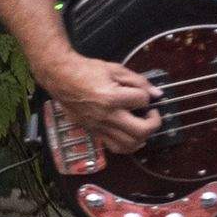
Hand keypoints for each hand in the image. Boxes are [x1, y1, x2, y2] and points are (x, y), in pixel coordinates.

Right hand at [42, 51, 160, 152]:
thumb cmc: (86, 70)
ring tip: (142, 125)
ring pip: (130, 144)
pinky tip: (132, 136)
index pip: (142, 100)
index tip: (141, 92)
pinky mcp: (93, 132)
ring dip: (143, 136)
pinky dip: (128, 145)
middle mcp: (106, 115)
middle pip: (141, 130)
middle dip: (153, 122)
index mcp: (111, 97)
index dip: (146, 95)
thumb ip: (139, 81)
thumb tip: (157, 94)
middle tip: (151, 113)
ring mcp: (99, 126)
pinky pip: (115, 147)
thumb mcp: (115, 69)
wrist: (60, 77)